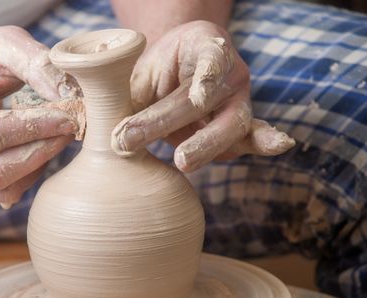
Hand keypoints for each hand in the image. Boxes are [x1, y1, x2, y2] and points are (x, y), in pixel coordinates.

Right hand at [0, 26, 79, 205]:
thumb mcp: (5, 43)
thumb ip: (38, 65)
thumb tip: (71, 99)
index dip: (36, 129)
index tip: (68, 117)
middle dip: (41, 152)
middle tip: (69, 130)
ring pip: (0, 189)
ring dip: (38, 167)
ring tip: (55, 138)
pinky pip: (0, 194)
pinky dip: (27, 176)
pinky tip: (35, 149)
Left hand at [112, 21, 294, 171]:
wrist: (181, 73)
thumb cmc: (159, 74)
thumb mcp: (141, 78)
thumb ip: (129, 100)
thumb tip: (111, 139)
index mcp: (204, 46)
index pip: (208, 61)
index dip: (205, 79)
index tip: (198, 96)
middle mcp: (229, 70)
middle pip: (206, 101)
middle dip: (170, 123)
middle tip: (143, 144)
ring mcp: (239, 97)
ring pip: (230, 124)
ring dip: (204, 145)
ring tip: (183, 160)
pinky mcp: (242, 123)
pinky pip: (252, 134)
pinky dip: (263, 141)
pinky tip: (279, 144)